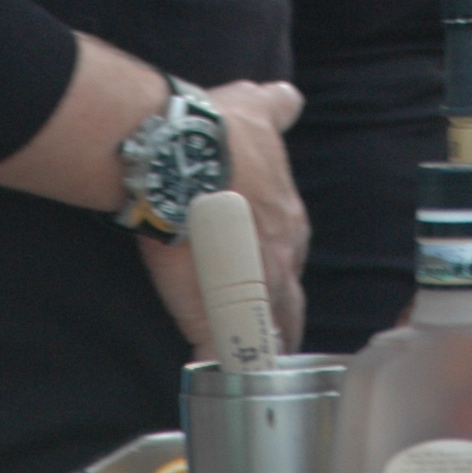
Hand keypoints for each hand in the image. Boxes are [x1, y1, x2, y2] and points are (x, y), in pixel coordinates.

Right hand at [140, 79, 308, 359]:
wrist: (181, 151)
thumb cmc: (217, 129)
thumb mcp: (258, 108)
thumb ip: (276, 107)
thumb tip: (288, 99)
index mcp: (288, 219)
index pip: (290, 256)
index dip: (276, 269)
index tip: (266, 279)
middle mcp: (281, 256)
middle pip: (284, 299)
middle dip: (272, 312)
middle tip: (258, 328)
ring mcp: (254, 288)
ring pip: (265, 331)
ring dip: (255, 347)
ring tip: (244, 363)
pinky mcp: (217, 311)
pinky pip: (222, 351)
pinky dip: (218, 364)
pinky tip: (211, 373)